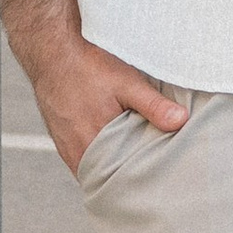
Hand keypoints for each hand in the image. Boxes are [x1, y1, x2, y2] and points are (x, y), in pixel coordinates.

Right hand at [0, 0, 190, 174]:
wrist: (50, 51)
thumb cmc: (86, 65)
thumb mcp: (126, 82)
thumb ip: (153, 105)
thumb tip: (181, 122)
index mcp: (94, 145)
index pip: (121, 180)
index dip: (140, 180)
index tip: (158, 177)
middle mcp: (77, 153)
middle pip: (109, 177)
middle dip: (128, 174)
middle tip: (151, 168)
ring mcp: (66, 148)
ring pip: (95, 168)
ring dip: (112, 164)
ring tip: (133, 156)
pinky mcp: (61, 140)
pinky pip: (84, 159)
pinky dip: (99, 155)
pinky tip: (112, 143)